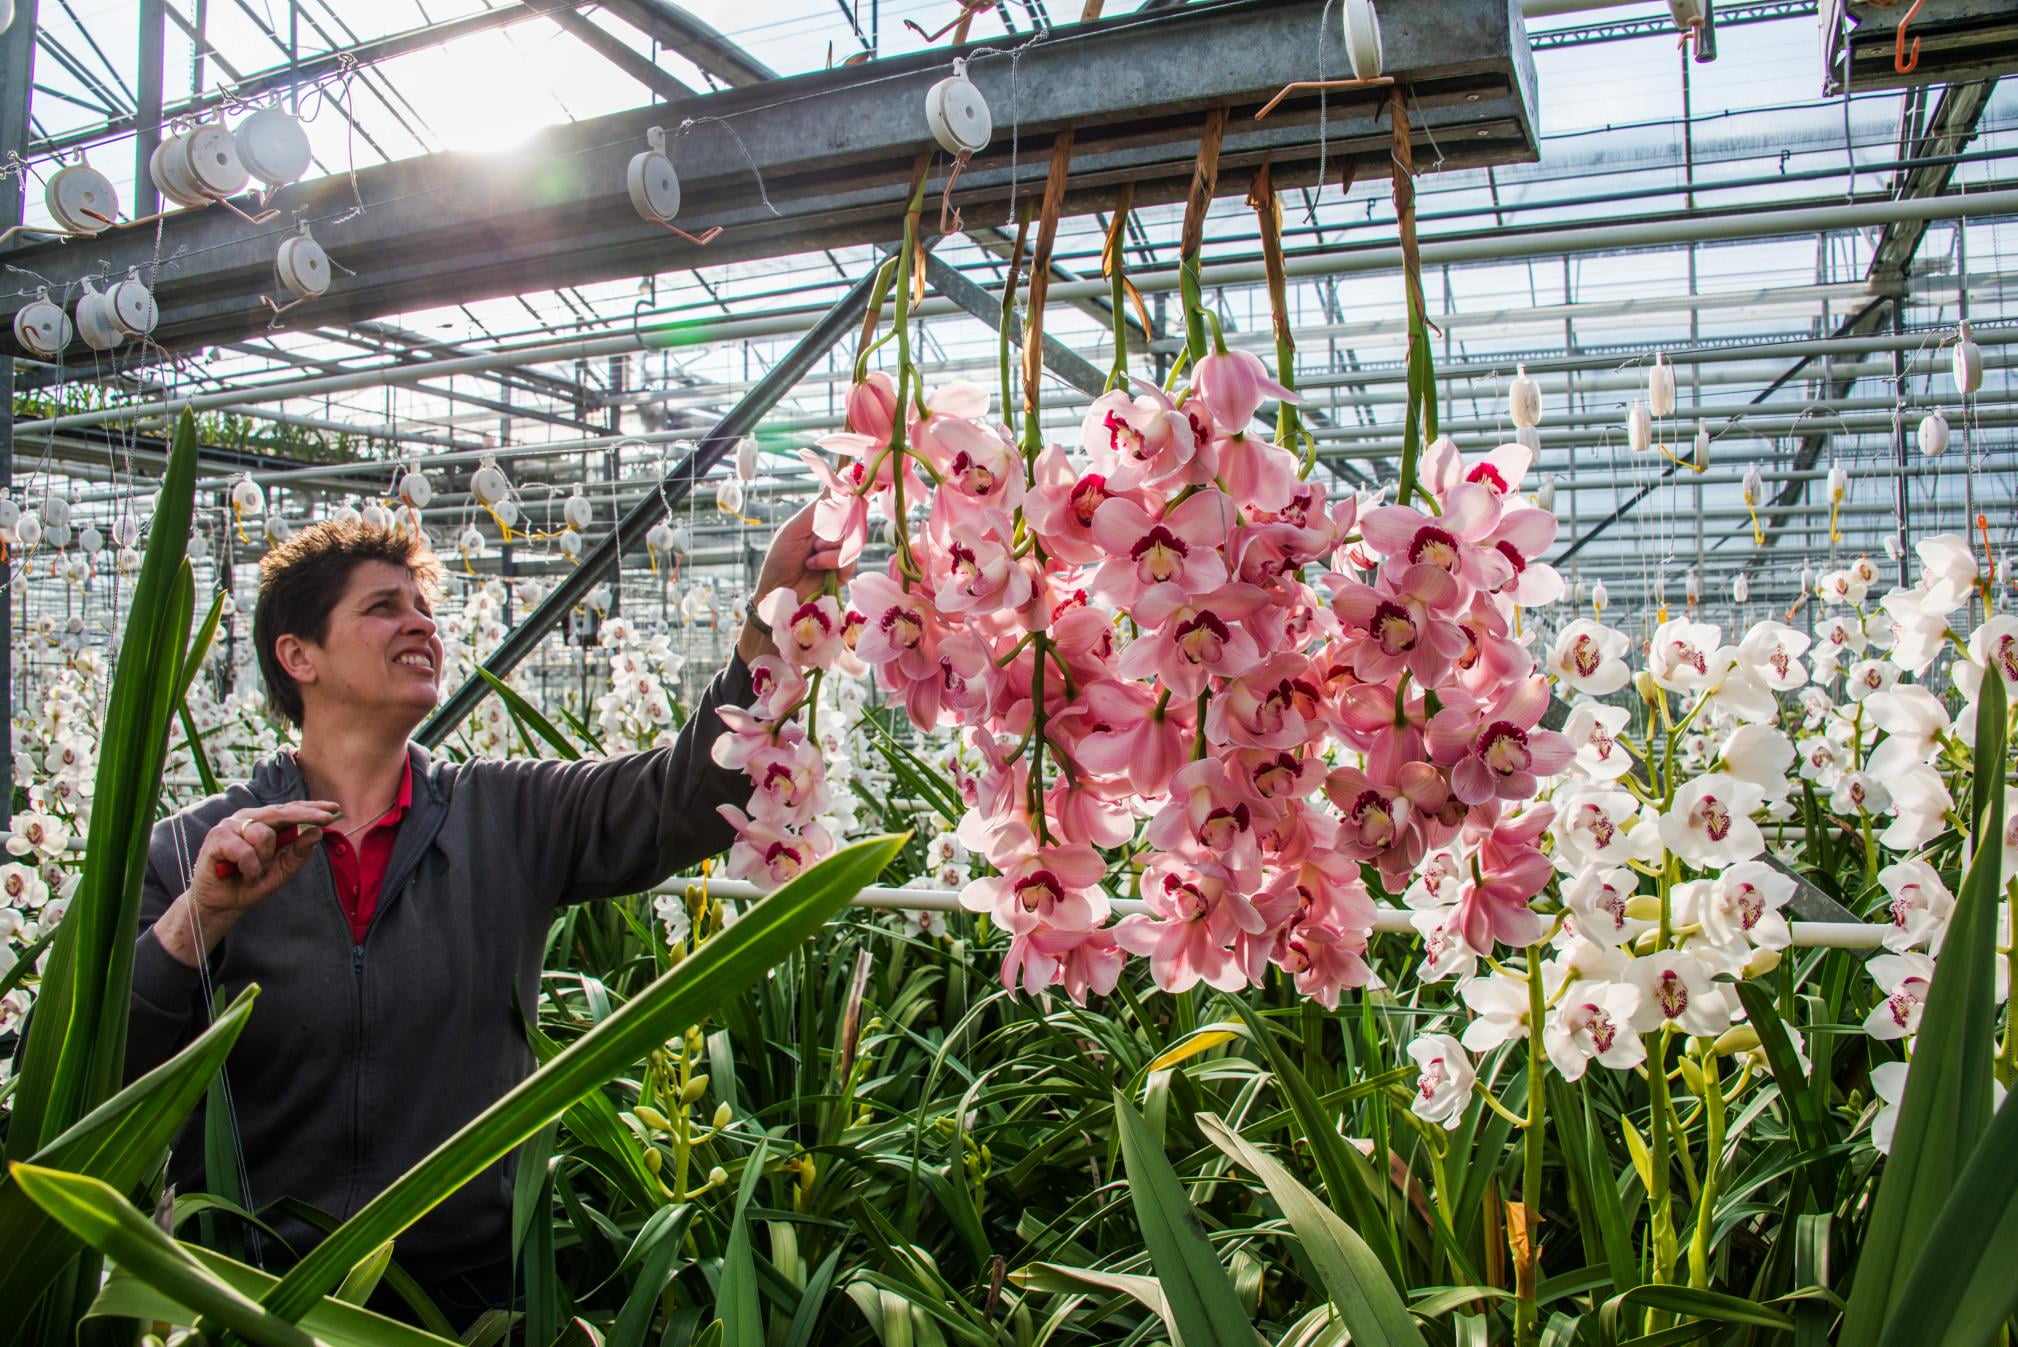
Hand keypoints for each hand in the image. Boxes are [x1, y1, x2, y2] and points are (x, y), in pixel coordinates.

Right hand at [154, 802, 338, 967]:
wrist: (221, 904)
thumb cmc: (250, 884)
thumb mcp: (282, 871)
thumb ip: (298, 853)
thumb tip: (316, 832)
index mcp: (263, 823)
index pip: (290, 810)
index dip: (312, 808)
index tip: (335, 808)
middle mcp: (247, 818)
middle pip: (281, 812)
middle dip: (306, 815)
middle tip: (327, 819)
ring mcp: (230, 825)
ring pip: (264, 834)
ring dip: (264, 860)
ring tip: (252, 872)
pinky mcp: (217, 837)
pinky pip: (245, 851)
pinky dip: (249, 867)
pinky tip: (241, 873)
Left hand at [739, 502, 853, 662]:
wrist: (776, 592)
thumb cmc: (780, 559)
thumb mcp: (795, 529)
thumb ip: (818, 509)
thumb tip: (837, 484)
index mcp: (820, 521)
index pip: (843, 503)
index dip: (850, 497)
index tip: (855, 491)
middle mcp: (832, 535)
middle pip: (852, 520)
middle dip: (833, 527)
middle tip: (814, 538)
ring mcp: (839, 553)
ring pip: (853, 539)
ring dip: (829, 547)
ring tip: (810, 556)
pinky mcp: (844, 572)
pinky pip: (850, 559)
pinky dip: (831, 561)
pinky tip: (815, 566)